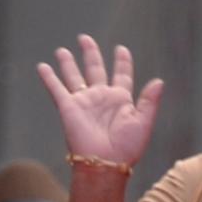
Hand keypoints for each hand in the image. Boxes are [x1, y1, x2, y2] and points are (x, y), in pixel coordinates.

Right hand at [36, 36, 163, 169]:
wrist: (105, 163)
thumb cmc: (127, 147)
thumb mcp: (143, 122)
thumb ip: (149, 101)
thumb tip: (159, 81)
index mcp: (121, 100)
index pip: (121, 74)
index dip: (122, 61)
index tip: (121, 49)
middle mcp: (101, 98)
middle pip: (95, 69)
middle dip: (90, 54)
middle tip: (84, 38)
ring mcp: (84, 102)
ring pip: (74, 76)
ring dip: (67, 63)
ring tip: (62, 50)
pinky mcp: (68, 108)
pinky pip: (57, 89)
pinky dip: (49, 78)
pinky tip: (42, 66)